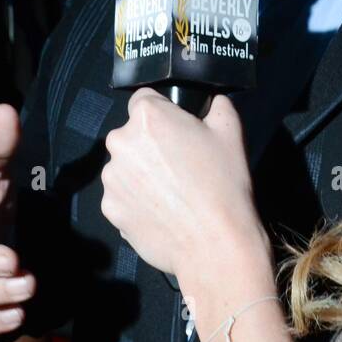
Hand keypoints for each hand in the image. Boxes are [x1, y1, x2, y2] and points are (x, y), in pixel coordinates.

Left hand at [101, 89, 267, 283]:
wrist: (214, 243)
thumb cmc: (223, 184)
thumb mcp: (231, 132)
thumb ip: (217, 105)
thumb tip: (212, 102)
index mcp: (147, 117)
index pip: (145, 98)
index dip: (165, 112)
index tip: (179, 130)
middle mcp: (121, 143)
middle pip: (132, 134)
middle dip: (151, 144)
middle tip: (181, 163)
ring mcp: (111, 179)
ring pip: (126, 166)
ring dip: (142, 172)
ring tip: (173, 191)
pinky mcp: (110, 210)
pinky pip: (123, 196)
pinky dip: (138, 200)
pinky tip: (163, 210)